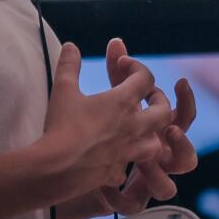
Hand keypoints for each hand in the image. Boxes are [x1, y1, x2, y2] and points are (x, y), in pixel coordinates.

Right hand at [33, 41, 173, 201]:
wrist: (54, 169)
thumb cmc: (60, 126)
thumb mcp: (63, 90)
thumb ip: (69, 65)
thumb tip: (71, 46)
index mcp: (122, 102)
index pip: (145, 78)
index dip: (136, 67)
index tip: (124, 64)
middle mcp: (133, 127)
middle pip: (164, 111)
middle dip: (159, 100)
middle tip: (148, 96)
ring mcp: (128, 151)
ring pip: (155, 143)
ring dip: (151, 134)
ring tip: (140, 130)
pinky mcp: (117, 172)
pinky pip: (128, 166)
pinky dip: (124, 161)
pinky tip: (115, 158)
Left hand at [98, 37, 198, 214]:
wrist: (75, 174)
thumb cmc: (97, 133)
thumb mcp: (108, 101)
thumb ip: (116, 74)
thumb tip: (115, 40)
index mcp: (157, 135)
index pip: (183, 115)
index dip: (186, 99)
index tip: (177, 81)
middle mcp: (157, 161)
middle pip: (187, 157)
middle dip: (181, 143)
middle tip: (167, 127)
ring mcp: (144, 184)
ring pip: (169, 189)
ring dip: (154, 180)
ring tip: (142, 163)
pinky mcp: (127, 202)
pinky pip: (132, 205)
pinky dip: (119, 198)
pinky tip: (105, 186)